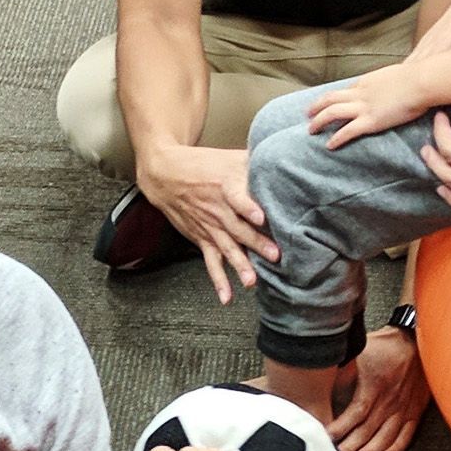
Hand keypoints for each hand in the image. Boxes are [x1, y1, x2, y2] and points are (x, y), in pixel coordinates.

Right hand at [140, 144, 278, 305]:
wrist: (165, 174)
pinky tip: (227, 297)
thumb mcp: (229, 156)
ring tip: (252, 281)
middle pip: (238, 228)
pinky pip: (211, 262)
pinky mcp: (202, 238)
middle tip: (274, 256)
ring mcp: (209, 227)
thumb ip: (256, 159)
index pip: (237, 197)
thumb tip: (285, 154)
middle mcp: (218, 210)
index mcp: (225, 186)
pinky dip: (218, 280)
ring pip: (227, 248)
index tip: (261, 217)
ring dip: (240, 265)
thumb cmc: (203, 163)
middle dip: (256, 243)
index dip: (248, 207)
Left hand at [306, 63, 428, 149]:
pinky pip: (347, 131)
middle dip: (316, 106)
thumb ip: (391, 82)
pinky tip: (329, 145)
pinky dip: (336, 138)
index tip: (329, 102)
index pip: (346, 89)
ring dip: (319, 121)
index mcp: (367, 81)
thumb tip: (396, 83)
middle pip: (331, 98)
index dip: (335, 97)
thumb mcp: (398, 75)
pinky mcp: (370, 121)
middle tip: (307, 113)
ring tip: (310, 130)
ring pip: (332, 113)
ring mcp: (364, 107)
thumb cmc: (417, 77)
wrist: (421, 82)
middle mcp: (360, 93)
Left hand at [328, 326, 429, 450]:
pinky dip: (397, 448)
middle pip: (367, 430)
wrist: (417, 340)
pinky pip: (407, 434)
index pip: (355, 413)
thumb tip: (322, 381)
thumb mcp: (361, 351)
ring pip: (385, 437)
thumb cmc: (386, 345)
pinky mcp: (415, 410)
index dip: (339, 428)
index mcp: (375, 386)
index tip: (325, 439)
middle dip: (350, 448)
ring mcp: (404, 407)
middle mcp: (390, 400)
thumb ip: (343, 370)